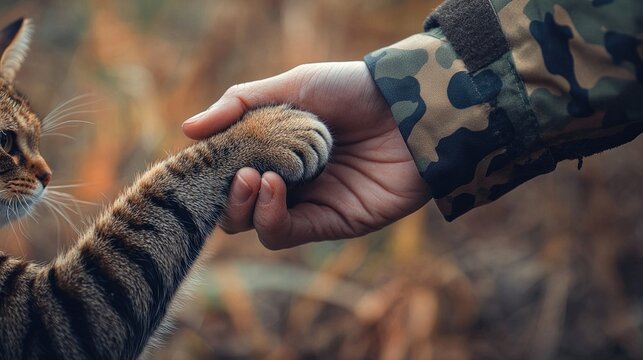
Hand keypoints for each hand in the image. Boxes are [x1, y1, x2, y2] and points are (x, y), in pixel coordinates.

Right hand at [182, 61, 430, 248]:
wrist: (410, 107)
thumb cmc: (353, 90)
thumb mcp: (292, 86)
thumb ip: (239, 104)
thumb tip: (187, 130)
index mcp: (276, 151)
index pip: (230, 173)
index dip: (211, 173)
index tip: (201, 160)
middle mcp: (289, 181)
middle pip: (238, 207)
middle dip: (226, 196)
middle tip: (235, 173)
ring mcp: (309, 204)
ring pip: (257, 225)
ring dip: (244, 207)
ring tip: (253, 177)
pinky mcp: (332, 222)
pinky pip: (287, 233)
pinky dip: (271, 216)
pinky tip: (273, 186)